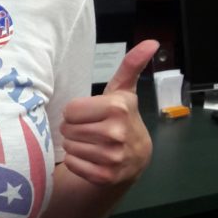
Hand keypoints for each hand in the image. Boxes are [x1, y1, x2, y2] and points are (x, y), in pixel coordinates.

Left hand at [59, 40, 158, 187]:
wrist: (135, 158)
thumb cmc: (121, 118)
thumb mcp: (123, 90)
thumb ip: (131, 65)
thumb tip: (151, 42)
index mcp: (117, 108)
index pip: (71, 109)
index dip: (76, 111)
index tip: (88, 113)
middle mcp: (115, 133)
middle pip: (67, 128)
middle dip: (73, 127)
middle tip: (88, 128)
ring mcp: (111, 157)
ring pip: (69, 146)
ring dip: (74, 144)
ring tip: (89, 142)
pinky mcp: (105, 176)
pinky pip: (73, 164)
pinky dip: (76, 161)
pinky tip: (90, 156)